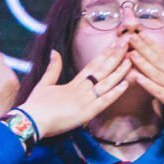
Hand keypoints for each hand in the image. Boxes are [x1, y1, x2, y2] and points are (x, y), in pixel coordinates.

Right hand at [19, 42, 134, 138]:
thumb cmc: (36, 104)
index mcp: (73, 83)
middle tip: (128, 43)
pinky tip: (125, 84)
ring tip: (131, 59)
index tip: (115, 44)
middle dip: (116, 56)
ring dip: (120, 71)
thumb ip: (53, 68)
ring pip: (106, 83)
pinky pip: (104, 101)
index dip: (105, 54)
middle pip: (102, 69)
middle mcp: (81, 88)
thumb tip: (54, 51)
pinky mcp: (87, 112)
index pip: (93, 65)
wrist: (32, 120)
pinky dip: (115, 93)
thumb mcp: (44, 84)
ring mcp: (85, 100)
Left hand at [127, 36, 163, 132]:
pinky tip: (136, 77)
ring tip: (129, 53)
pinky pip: (160, 93)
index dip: (152, 45)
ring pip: (156, 75)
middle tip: (129, 37)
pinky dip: (148, 85)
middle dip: (143, 49)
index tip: (141, 35)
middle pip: (158, 62)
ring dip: (141, 64)